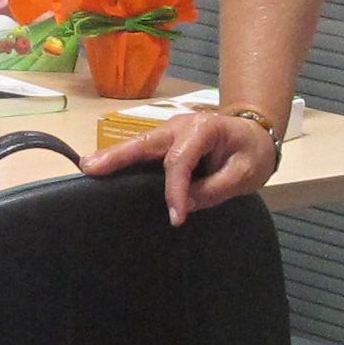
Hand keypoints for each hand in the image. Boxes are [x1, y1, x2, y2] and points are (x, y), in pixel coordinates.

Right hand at [86, 110, 278, 225]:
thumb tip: (184, 204)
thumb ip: (215, 189)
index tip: (176, 218)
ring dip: (114, 156)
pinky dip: (123, 159)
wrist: (256, 134)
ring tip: (88, 167)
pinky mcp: (165, 141)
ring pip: (139, 144)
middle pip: (146, 142)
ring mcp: (170, 131)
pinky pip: (143, 151)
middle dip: (118, 155)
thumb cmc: (251, 153)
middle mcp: (181, 125)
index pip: (180, 161)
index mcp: (204, 129)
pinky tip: (102, 168)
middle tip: (90, 168)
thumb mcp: (245, 174)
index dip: (175, 191)